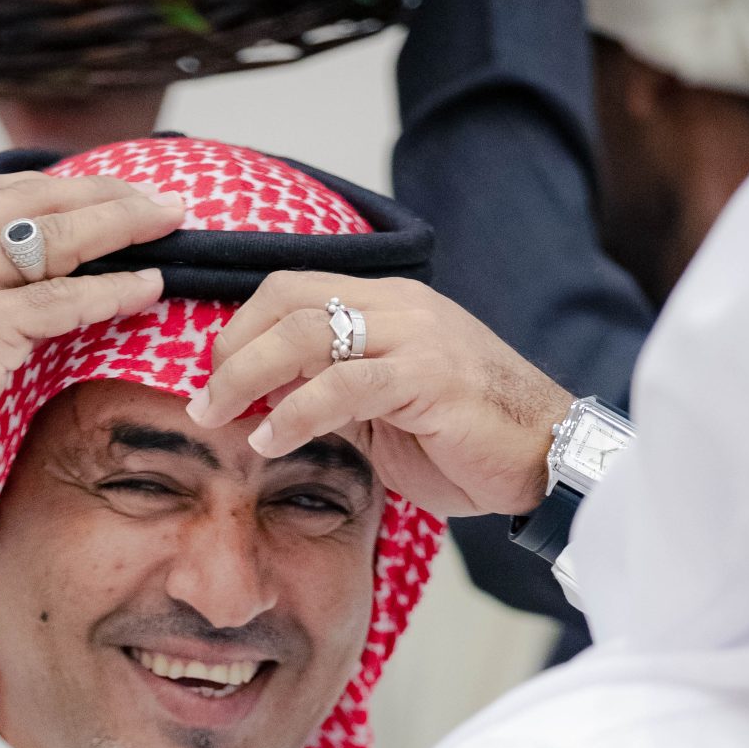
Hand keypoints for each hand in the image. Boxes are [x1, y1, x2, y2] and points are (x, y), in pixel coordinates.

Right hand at [0, 168, 184, 485]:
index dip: (59, 184)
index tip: (103, 187)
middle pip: (39, 201)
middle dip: (106, 193)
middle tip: (160, 198)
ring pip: (58, 239)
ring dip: (123, 225)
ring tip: (170, 225)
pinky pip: (62, 302)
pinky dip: (113, 291)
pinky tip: (148, 287)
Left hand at [190, 273, 571, 520]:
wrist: (546, 457)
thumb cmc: (467, 441)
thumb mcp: (385, 413)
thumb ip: (334, 397)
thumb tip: (267, 402)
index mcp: (388, 304)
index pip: (294, 290)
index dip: (241, 327)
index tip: (211, 375)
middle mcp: (400, 306)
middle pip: (289, 300)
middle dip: (231, 349)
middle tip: (202, 400)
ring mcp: (416, 336)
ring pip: (308, 333)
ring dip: (246, 375)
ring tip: (217, 417)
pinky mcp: (428, 378)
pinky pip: (345, 384)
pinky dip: (295, 412)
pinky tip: (268, 439)